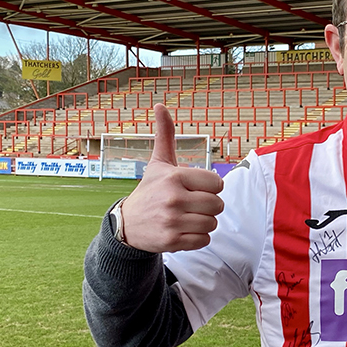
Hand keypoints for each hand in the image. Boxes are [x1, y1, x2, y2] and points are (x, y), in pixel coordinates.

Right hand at [119, 104, 224, 251]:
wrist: (128, 225)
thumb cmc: (150, 190)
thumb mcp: (159, 163)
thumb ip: (166, 136)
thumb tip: (161, 105)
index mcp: (175, 177)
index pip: (217, 183)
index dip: (210, 188)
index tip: (195, 189)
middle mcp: (173, 198)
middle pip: (218, 205)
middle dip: (208, 206)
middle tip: (191, 205)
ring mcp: (172, 221)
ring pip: (212, 223)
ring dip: (204, 223)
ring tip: (186, 218)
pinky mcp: (172, 241)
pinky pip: (204, 240)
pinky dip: (197, 238)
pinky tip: (182, 230)